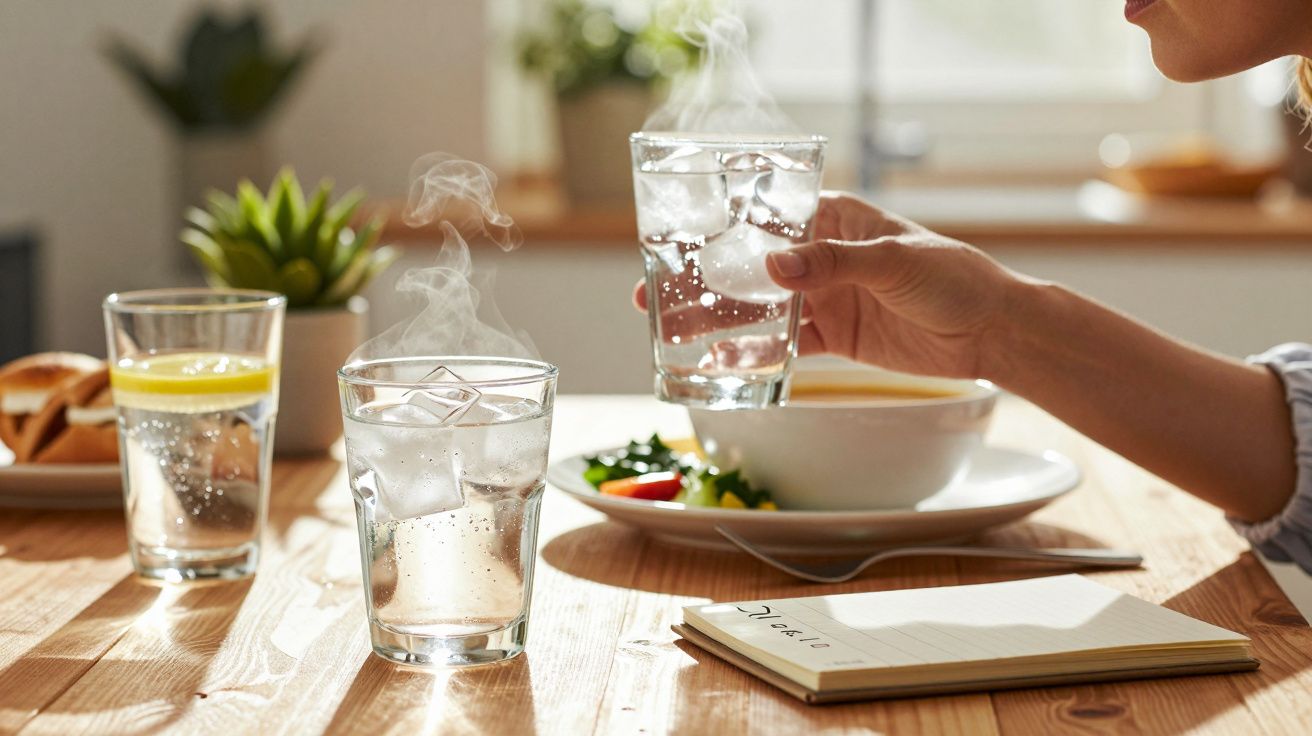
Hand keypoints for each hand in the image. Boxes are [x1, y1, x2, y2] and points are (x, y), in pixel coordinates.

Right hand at [634, 191, 1025, 378]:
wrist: (991, 331)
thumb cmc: (953, 276)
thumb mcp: (895, 261)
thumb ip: (834, 263)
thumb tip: (774, 267)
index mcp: (834, 218)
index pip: (765, 214)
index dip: (717, 226)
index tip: (673, 239)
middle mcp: (821, 255)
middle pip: (749, 266)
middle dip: (701, 280)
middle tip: (652, 295)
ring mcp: (824, 297)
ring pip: (758, 308)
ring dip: (716, 320)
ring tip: (670, 333)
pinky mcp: (832, 336)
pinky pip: (783, 345)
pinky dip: (753, 354)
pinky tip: (718, 362)